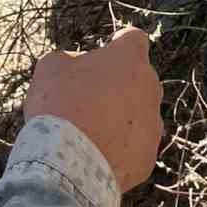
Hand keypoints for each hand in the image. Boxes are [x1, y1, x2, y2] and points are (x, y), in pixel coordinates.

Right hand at [24, 27, 163, 192]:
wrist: (70, 167)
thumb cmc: (61, 107)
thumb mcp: (52, 66)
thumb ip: (71, 58)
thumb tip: (78, 67)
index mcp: (130, 58)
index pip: (133, 39)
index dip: (117, 45)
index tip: (103, 55)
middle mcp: (150, 88)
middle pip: (138, 78)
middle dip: (118, 84)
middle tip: (88, 98)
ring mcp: (154, 125)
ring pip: (139, 114)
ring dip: (121, 117)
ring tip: (90, 132)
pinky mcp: (149, 157)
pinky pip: (135, 146)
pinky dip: (120, 148)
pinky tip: (96, 155)